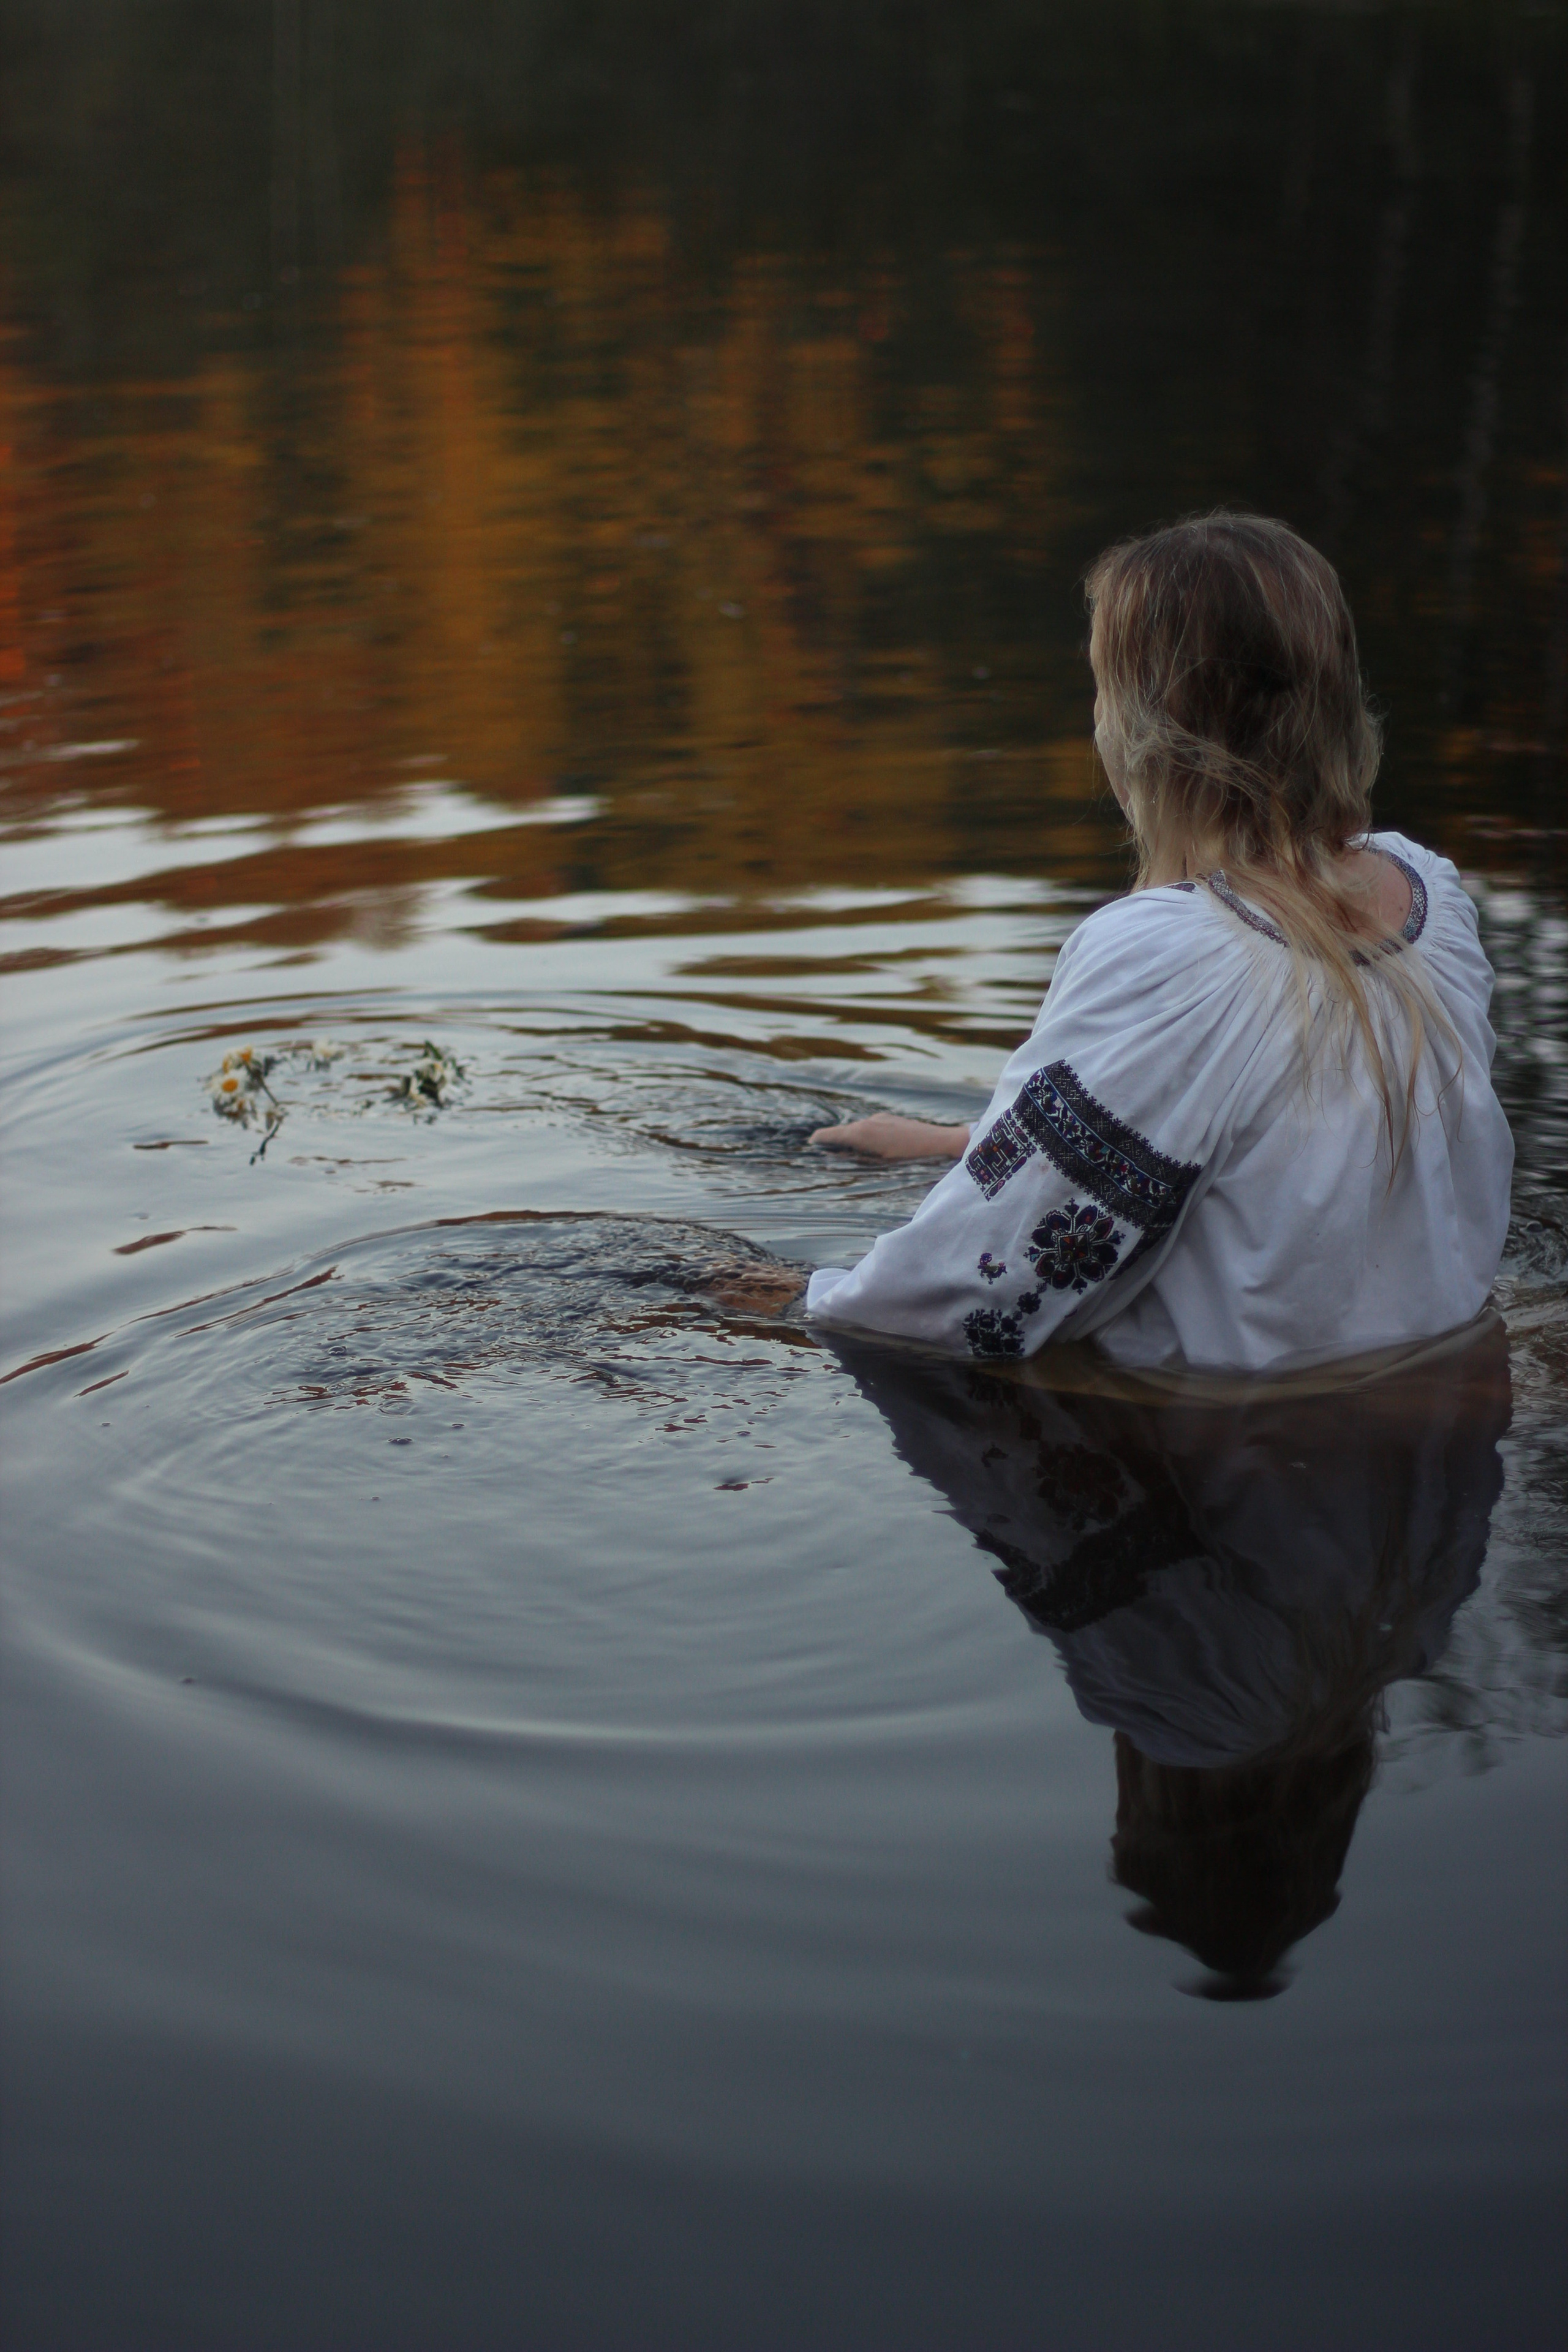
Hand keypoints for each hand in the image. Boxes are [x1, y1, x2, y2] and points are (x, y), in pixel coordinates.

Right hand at [808, 1113, 971, 1161]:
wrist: (940, 1143)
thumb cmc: (911, 1159)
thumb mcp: (880, 1165)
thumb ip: (858, 1160)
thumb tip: (839, 1158)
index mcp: (862, 1133)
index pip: (831, 1135)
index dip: (818, 1141)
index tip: (809, 1146)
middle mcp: (868, 1122)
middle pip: (843, 1132)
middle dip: (833, 1142)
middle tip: (823, 1153)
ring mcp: (880, 1119)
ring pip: (857, 1130)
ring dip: (851, 1141)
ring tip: (847, 1155)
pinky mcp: (890, 1119)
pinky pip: (870, 1128)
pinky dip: (864, 1137)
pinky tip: (871, 1149)